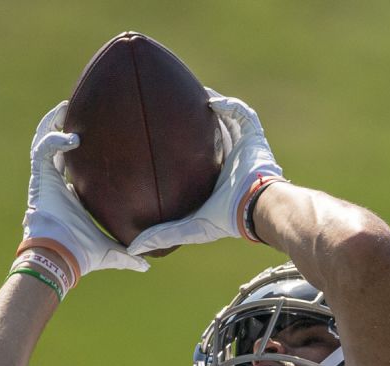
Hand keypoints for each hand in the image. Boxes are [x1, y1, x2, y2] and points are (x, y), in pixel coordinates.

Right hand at [19, 101, 148, 277]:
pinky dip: (54, 139)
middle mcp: (55, 183)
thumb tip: (148, 264)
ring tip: (64, 107)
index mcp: (69, 196)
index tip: (95, 136)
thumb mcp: (111, 251)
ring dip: (51, 123)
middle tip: (75, 109)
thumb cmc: (80, 255)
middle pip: (54, 147)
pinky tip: (72, 135)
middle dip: (60, 126)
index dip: (78, 151)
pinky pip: (42, 150)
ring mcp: (45, 179)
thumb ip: (128, 255)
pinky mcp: (39, 178)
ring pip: (42, 141)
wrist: (59, 257)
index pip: (72, 166)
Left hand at [127, 90, 284, 255]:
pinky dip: (228, 105)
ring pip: (227, 119)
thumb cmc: (226, 218)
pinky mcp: (255, 136)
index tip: (160, 135)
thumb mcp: (189, 227)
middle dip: (196, 119)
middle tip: (174, 106)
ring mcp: (243, 146)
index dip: (181, 146)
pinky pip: (242, 114)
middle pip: (211, 133)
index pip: (195, 157)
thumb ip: (163, 234)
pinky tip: (210, 99)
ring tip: (194, 93)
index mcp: (216, 177)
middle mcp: (230, 159)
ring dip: (213, 105)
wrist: (255, 206)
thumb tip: (133, 247)